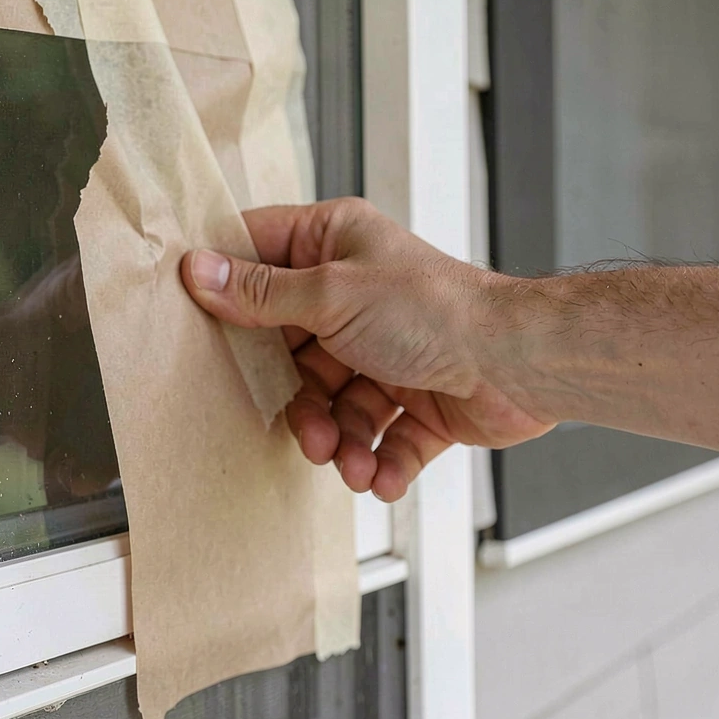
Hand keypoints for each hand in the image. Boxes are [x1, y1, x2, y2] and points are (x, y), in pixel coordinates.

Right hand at [180, 198, 553, 500]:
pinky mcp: (414, 400)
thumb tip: (198, 271)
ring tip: (346, 458)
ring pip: (333, 403)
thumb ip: (260, 293)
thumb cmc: (439, 311)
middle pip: (291, 350)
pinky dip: (376, 460)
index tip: (196, 319)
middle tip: (301, 424)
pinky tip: (379, 472)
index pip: (261, 255)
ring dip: (338, 438)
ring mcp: (385, 350)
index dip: (228, 285)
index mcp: (336, 246)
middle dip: (296, 398)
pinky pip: (377, 436)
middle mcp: (357, 294)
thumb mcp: (331, 296)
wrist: (522, 365)